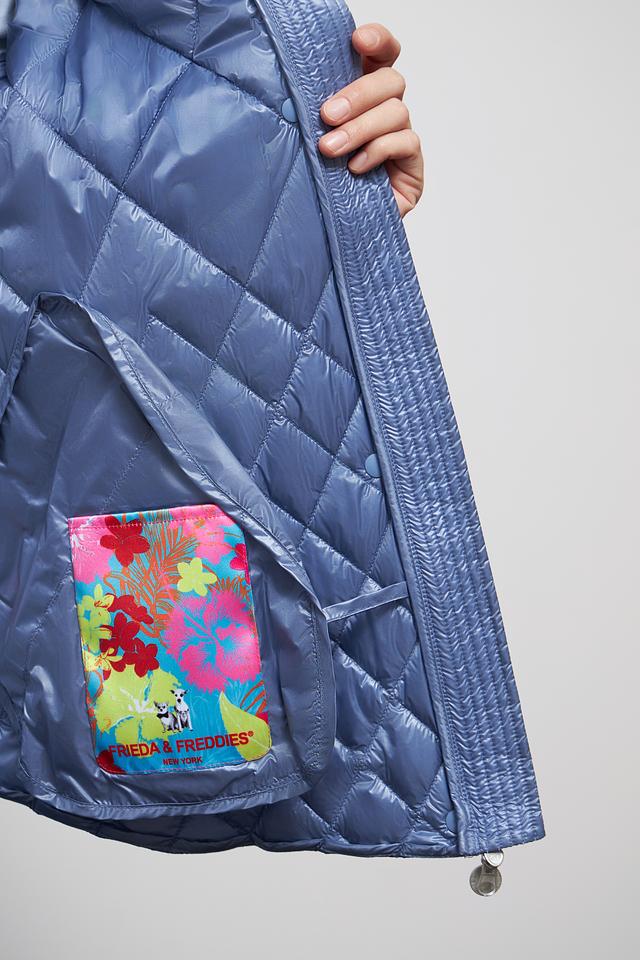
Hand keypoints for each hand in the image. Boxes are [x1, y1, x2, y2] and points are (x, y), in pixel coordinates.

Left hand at [318, 23, 422, 217]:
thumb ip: (313, 113)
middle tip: (326, 116)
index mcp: (363, 96)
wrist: (326, 232)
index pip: (382, 55)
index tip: (357, 39)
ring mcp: (402, 138)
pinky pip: (405, 143)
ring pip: (396, 111)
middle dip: (358, 94)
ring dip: (360, 129)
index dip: (378, 40)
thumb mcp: (308, 141)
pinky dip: (378, 151)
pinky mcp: (412, 166)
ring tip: (330, 150)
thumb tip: (292, 92)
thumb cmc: (316, 181)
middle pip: (391, 80)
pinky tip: (355, 168)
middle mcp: (386, 111)